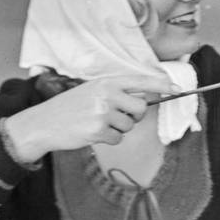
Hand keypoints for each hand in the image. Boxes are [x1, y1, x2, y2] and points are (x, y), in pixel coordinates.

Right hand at [1, 75, 176, 162]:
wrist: (42, 123)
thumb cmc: (70, 108)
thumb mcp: (92, 90)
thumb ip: (117, 91)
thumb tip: (147, 96)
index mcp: (107, 82)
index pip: (141, 80)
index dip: (162, 85)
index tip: (177, 89)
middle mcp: (107, 94)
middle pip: (141, 107)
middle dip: (135, 115)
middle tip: (118, 116)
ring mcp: (102, 112)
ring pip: (130, 125)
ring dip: (118, 128)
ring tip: (98, 123)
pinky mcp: (98, 130)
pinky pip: (118, 138)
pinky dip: (109, 139)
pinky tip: (93, 133)